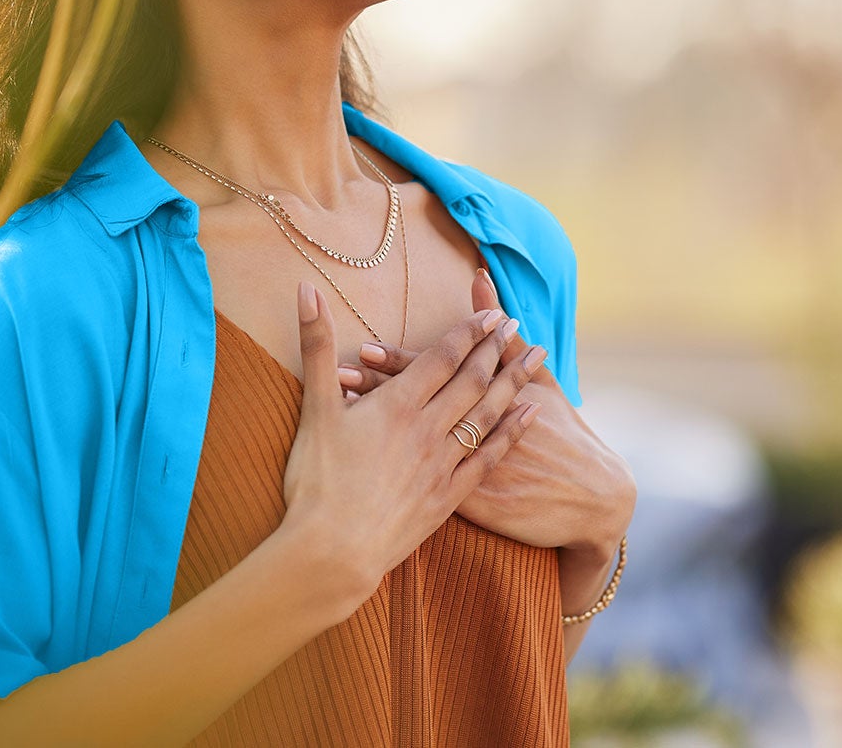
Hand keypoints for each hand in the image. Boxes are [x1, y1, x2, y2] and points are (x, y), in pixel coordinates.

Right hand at [279, 280, 542, 602]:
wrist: (333, 552)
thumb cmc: (316, 481)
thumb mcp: (314, 408)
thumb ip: (316, 346)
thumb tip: (306, 288)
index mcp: (397, 404)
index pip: (441, 358)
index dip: (468, 333)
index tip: (491, 314)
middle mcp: (428, 429)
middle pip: (471, 381)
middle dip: (495, 349)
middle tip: (517, 325)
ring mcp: (443, 464)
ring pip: (487, 414)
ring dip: (514, 382)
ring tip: (536, 358)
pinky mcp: (449, 497)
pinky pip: (490, 456)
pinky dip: (512, 431)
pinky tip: (531, 415)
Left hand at [337, 267, 635, 553]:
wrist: (590, 498)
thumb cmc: (563, 432)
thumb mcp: (539, 380)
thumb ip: (502, 334)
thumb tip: (479, 278)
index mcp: (487, 400)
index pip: (434, 374)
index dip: (398, 362)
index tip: (363, 347)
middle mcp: (471, 432)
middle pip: (416, 407)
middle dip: (376, 391)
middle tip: (338, 375)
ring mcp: (467, 470)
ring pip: (408, 444)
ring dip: (374, 428)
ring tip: (341, 412)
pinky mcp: (466, 505)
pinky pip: (418, 486)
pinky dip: (390, 471)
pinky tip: (359, 465)